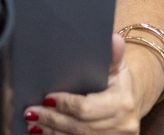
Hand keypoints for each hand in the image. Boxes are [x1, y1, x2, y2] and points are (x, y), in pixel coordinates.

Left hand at [23, 33, 160, 134]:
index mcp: (122, 103)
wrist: (131, 104)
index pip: (86, 108)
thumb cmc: (118, 83)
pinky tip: (45, 134)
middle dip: (52, 120)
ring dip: (52, 133)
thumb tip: (114, 38)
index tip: (47, 99)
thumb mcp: (117, 67)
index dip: (64, 105)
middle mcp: (123, 125)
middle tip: (32, 112)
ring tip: (34, 123)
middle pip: (79, 127)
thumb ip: (112, 54)